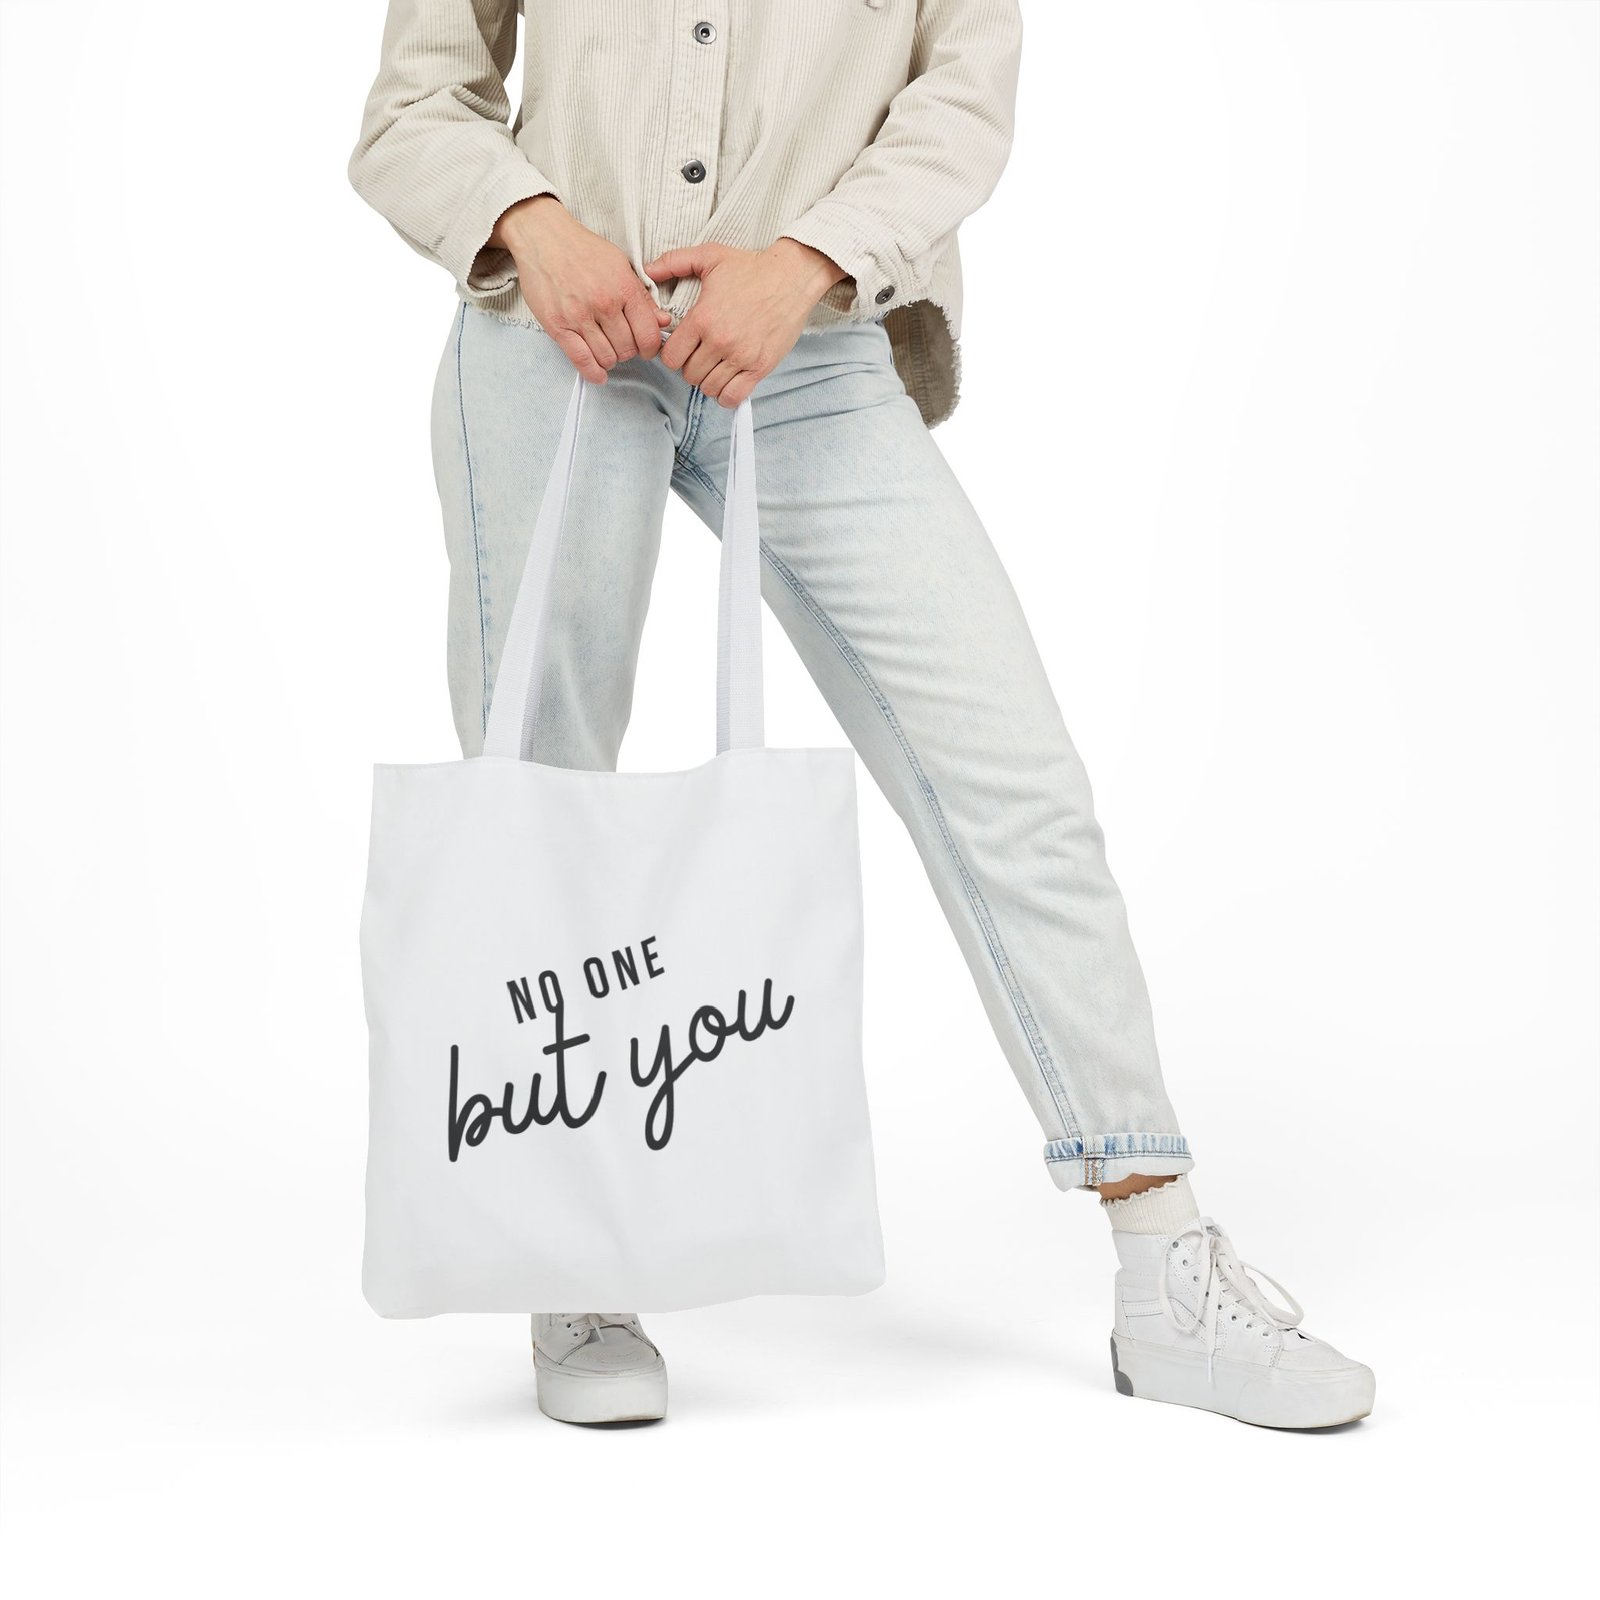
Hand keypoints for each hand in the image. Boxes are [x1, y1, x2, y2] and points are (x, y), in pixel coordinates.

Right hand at [491, 197, 672, 382]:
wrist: (543, 237)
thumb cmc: (583, 250)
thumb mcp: (620, 265)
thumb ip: (642, 297)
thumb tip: (663, 322)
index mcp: (624, 288)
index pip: (648, 334)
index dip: (651, 348)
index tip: (647, 349)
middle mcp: (604, 304)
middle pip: (628, 349)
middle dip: (628, 352)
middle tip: (622, 344)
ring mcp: (580, 316)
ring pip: (607, 357)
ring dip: (610, 359)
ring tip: (607, 349)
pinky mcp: (558, 325)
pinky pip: (581, 360)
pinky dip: (593, 372)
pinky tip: (599, 373)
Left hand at [643, 240, 846, 406]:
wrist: (792, 276)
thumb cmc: (752, 267)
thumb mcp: (710, 256)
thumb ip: (674, 261)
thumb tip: (647, 269)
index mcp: (702, 318)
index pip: (670, 357)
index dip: (672, 354)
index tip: (681, 348)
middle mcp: (720, 341)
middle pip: (689, 374)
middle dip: (690, 366)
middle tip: (700, 355)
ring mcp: (741, 357)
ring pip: (709, 388)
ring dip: (708, 380)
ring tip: (715, 366)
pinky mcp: (760, 367)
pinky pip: (733, 397)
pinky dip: (726, 395)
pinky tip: (728, 381)